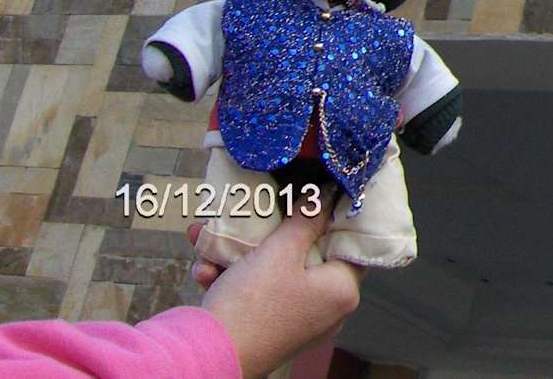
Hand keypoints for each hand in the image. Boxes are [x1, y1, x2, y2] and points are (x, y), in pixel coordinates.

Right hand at [194, 209, 362, 377]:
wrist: (205, 357)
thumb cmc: (251, 306)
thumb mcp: (280, 251)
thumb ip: (307, 218)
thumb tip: (328, 196)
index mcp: (342, 290)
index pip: (348, 243)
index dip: (332, 217)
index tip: (314, 196)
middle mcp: (325, 308)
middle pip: (303, 254)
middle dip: (267, 234)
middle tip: (253, 216)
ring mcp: (296, 319)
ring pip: (271, 272)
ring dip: (238, 255)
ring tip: (208, 240)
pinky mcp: (268, 328)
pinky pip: (255, 294)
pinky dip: (230, 279)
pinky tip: (204, 271)